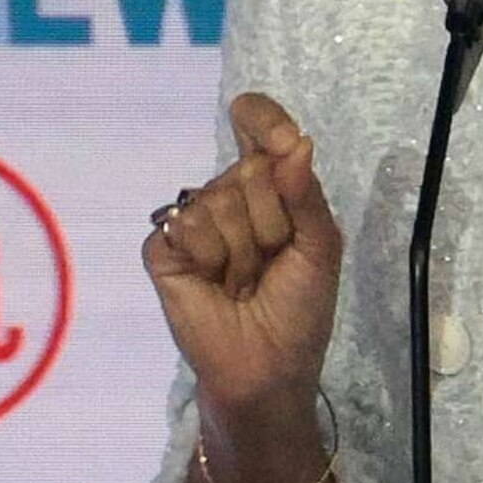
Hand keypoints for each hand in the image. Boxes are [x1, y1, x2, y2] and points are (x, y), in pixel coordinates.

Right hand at [143, 92, 345, 462]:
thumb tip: (296, 142)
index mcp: (270, 189)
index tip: (254, 115)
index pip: (259, 133)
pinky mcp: (163, 250)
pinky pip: (184, 229)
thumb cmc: (299, 307)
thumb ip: (305, 193)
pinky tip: (213, 285)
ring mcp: (193, 222)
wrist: (267, 366)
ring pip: (217, 202)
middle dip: (271, 222)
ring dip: (243, 251)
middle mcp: (228, 196)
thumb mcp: (319, 246)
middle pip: (247, 172)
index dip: (260, 119)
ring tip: (245, 283)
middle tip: (272, 263)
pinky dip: (207, 259)